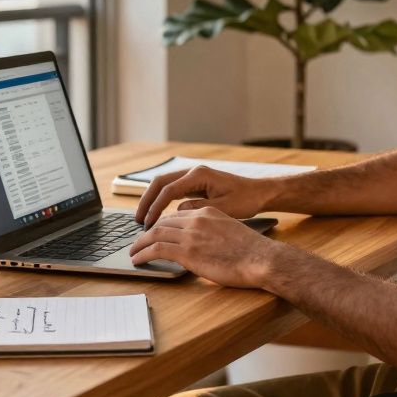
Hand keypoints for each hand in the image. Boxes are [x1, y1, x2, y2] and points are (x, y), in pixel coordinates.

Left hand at [128, 207, 283, 287]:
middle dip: (146, 233)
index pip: (176, 216)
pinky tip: (137, 260)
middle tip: (137, 243)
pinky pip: (156, 249)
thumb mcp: (230, 231)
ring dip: (139, 244)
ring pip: (154, 234)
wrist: (261, 259)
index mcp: (207, 212)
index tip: (154, 234)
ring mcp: (191, 235)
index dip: (162, 225)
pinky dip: (143, 254)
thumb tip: (203, 245)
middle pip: (162, 222)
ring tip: (133, 253)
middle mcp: (197, 219)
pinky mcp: (188, 252)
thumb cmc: (252, 251)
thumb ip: (213, 233)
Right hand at [134, 165, 276, 228]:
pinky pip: (172, 191)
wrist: (259, 193)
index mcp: (199, 175)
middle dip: (146, 201)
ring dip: (152, 200)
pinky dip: (162, 201)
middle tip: (137, 220)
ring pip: (164, 185)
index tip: (148, 223)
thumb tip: (177, 212)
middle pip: (160, 183)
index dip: (156, 207)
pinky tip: (157, 216)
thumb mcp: (223, 208)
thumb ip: (199, 209)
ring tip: (143, 220)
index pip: (168, 190)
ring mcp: (193, 177)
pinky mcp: (195, 185)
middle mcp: (193, 173)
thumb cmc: (245, 200)